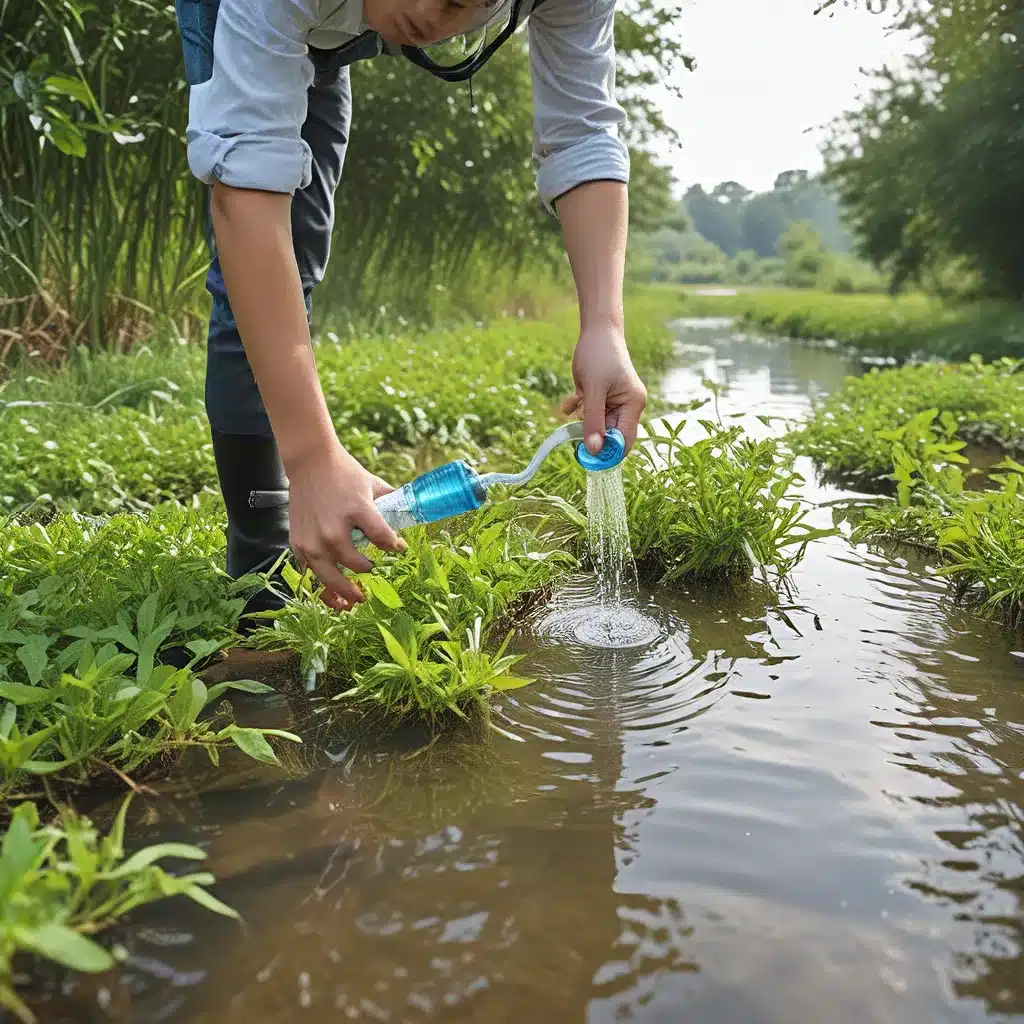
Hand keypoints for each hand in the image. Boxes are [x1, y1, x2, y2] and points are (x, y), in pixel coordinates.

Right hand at [285, 439, 405, 610]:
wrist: (310, 463)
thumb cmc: (344, 473)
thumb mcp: (372, 485)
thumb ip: (391, 502)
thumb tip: (410, 514)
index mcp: (358, 511)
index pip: (383, 538)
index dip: (395, 547)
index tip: (399, 549)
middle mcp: (334, 530)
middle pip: (356, 566)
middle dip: (368, 572)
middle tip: (374, 573)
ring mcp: (314, 540)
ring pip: (331, 577)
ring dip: (344, 591)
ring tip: (355, 600)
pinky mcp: (299, 544)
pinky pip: (312, 571)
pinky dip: (323, 582)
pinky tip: (332, 590)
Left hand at [562, 324, 646, 454]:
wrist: (596, 330)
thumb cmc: (598, 355)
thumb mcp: (593, 390)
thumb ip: (593, 421)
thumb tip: (593, 450)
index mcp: (633, 405)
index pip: (624, 440)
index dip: (608, 453)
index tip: (587, 458)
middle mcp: (628, 406)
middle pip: (610, 435)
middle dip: (592, 434)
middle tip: (573, 432)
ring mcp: (616, 402)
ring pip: (598, 425)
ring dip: (583, 420)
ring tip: (575, 404)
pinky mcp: (604, 398)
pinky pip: (591, 414)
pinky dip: (579, 410)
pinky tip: (571, 399)